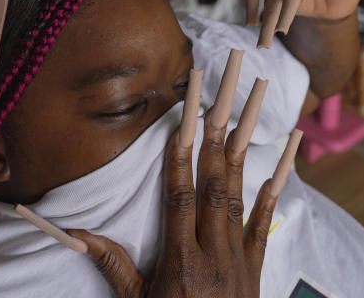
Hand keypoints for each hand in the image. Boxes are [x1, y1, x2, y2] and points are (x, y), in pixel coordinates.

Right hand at [70, 61, 284, 297]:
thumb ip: (114, 268)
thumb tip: (81, 235)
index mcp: (181, 261)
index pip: (179, 197)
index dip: (179, 156)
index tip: (182, 120)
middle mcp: (213, 252)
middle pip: (213, 183)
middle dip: (214, 134)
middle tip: (218, 94)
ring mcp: (239, 258)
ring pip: (242, 193)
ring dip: (244, 147)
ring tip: (249, 107)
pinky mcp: (256, 267)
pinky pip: (266, 222)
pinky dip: (273, 188)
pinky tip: (282, 159)